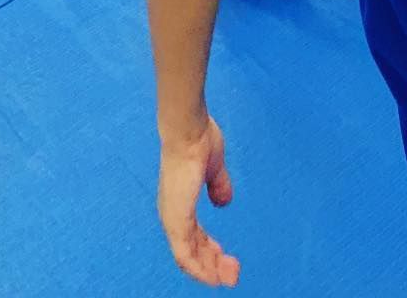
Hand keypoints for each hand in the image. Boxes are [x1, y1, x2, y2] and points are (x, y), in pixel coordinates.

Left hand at [157, 115, 239, 287]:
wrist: (188, 129)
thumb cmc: (199, 141)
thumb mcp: (214, 168)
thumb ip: (218, 186)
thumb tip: (224, 201)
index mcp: (181, 204)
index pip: (195, 238)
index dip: (211, 252)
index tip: (228, 260)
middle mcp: (173, 216)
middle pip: (192, 252)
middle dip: (213, 266)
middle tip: (234, 275)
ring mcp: (172, 219)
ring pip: (188, 259)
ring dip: (209, 271)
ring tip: (229, 278)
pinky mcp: (176, 220)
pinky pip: (185, 255)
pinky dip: (199, 269)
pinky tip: (213, 276)